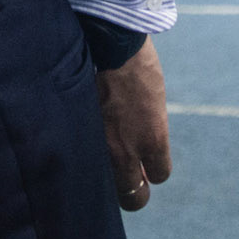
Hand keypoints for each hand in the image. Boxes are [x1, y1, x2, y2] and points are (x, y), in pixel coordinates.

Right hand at [96, 38, 170, 209]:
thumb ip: (149, 126)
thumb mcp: (153, 99)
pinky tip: (83, 144)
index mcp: (153, 139)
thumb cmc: (135, 62)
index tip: (145, 163)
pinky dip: (85, 155)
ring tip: (104, 163)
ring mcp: (101, 143)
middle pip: (134, 197)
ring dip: (108, 178)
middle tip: (127, 176)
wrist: (108, 41)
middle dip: (132, 191)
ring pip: (106, 185)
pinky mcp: (80, 131)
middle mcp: (127, 150)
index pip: (159, 175)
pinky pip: (85, 159)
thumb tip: (141, 142)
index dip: (151, 169)